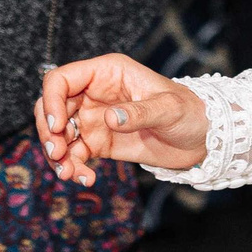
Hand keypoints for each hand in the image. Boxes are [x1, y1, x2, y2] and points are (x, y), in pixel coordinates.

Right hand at [36, 54, 209, 182]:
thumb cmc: (190, 111)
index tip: (58, 126)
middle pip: (51, 107)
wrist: (202, 137)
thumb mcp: (170, 108)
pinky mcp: (98, 143)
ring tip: (70, 174)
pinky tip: (85, 179)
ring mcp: (94, 119)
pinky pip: (73, 155)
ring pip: (58, 135)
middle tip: (58, 153)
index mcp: (107, 73)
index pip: (61, 79)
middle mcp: (94, 94)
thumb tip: (109, 118)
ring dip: (57, 156)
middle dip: (48, 131)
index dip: (51, 100)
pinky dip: (73, 168)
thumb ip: (140, 112)